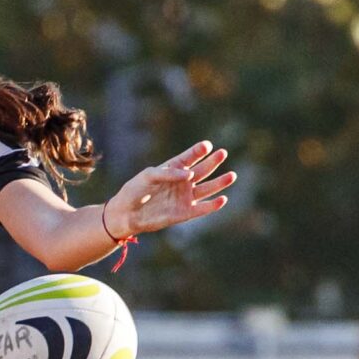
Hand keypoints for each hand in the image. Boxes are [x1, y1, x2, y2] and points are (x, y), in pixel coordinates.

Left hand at [103, 141, 235, 239]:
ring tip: (231, 175)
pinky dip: (212, 205)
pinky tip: (222, 199)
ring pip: (207, 188)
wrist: (126, 214)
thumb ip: (169, 173)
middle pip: (202, 170)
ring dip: (219, 182)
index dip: (198, 151)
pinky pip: (202, 208)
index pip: (190, 157)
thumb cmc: (135, 190)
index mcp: (173, 168)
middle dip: (213, 162)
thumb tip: (190, 175)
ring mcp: (185, 197)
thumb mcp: (149, 176)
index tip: (207, 145)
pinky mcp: (185, 213)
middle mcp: (183, 181)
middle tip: (223, 153)